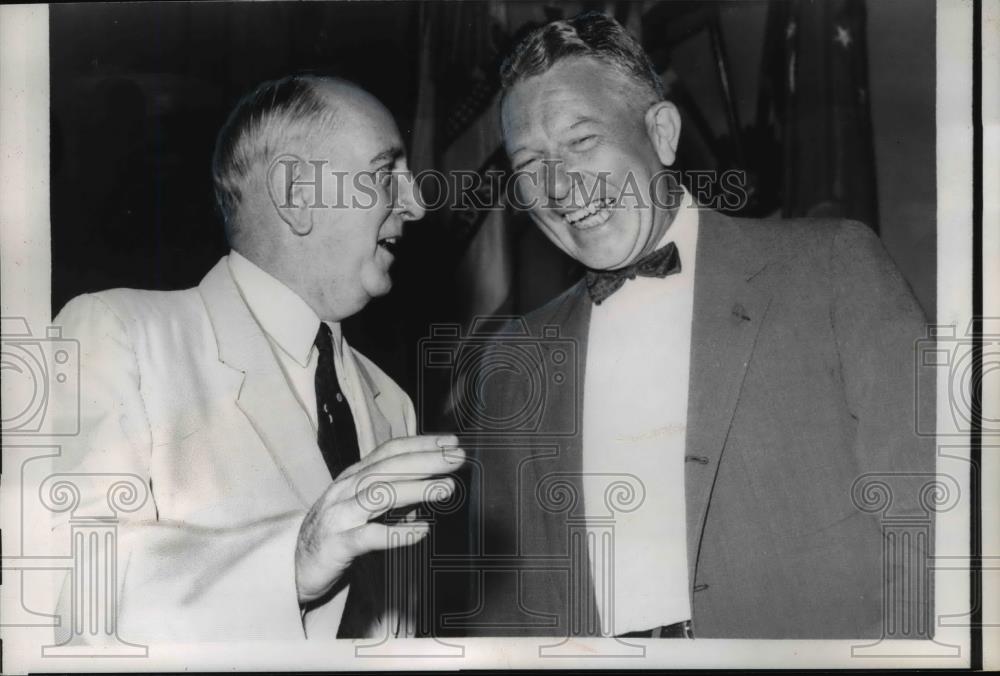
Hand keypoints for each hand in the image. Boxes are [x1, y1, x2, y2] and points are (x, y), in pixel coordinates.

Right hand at [294, 434, 463, 604]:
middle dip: (425, 460)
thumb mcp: (364, 508)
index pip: (389, 451)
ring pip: (378, 495)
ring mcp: (338, 516)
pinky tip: (422, 531)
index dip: (420, 444)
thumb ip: (393, 496)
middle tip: (457, 458)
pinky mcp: (336, 545)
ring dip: (416, 489)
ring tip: (447, 489)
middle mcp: (345, 490)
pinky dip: (397, 533)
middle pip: (387, 468)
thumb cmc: (336, 533)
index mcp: (353, 477)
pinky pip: (368, 536)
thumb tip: (430, 486)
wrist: (293, 567)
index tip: (451, 442)